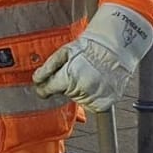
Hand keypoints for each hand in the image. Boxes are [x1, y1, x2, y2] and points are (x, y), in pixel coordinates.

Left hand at [32, 4, 152, 112]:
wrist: (116, 47)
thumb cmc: (90, 47)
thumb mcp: (65, 51)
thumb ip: (48, 67)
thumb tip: (36, 79)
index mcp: (70, 76)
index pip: (49, 89)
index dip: (44, 89)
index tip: (43, 89)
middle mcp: (83, 89)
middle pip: (66, 94)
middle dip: (68, 84)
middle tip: (78, 71)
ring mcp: (96, 96)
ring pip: (79, 100)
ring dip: (80, 91)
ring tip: (89, 75)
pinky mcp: (106, 102)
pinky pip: (93, 106)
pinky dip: (93, 97)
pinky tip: (96, 84)